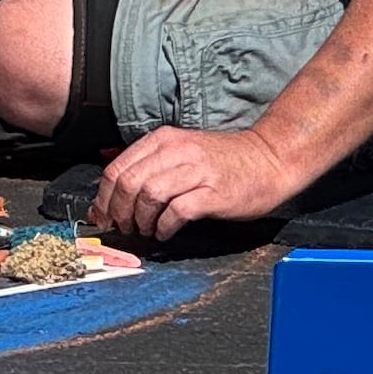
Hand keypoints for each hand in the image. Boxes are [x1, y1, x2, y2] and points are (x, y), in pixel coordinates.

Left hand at [93, 122, 300, 242]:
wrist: (269, 159)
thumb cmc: (223, 162)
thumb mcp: (180, 156)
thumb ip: (146, 172)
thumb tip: (108, 203)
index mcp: (163, 140)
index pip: (117, 168)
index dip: (104, 198)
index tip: (103, 217)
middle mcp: (176, 151)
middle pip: (128, 183)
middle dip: (118, 212)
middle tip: (124, 228)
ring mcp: (196, 171)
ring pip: (148, 195)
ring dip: (140, 220)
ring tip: (145, 231)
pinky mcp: (213, 193)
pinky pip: (176, 211)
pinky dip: (164, 227)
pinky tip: (165, 233)